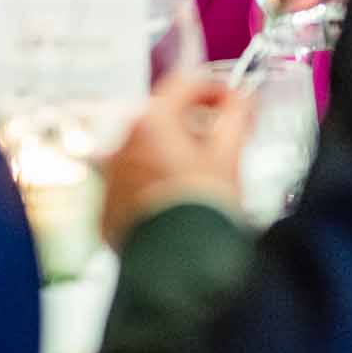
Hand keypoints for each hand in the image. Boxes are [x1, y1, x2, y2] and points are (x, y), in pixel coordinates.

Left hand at [98, 75, 254, 247]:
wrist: (180, 268)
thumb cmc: (203, 212)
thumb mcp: (230, 156)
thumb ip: (237, 115)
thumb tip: (242, 98)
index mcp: (152, 123)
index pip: (184, 84)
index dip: (215, 87)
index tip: (231, 99)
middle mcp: (123, 144)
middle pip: (163, 118)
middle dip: (194, 124)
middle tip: (222, 140)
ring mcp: (113, 176)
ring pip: (147, 151)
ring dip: (174, 154)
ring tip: (203, 178)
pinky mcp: (109, 207)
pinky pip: (135, 183)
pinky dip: (156, 184)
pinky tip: (180, 200)